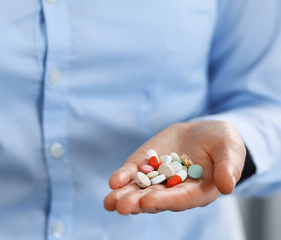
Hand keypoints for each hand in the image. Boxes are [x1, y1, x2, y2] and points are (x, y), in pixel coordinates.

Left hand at [103, 121, 245, 214]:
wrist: (203, 131)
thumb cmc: (222, 143)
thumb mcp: (230, 149)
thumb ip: (228, 167)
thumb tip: (228, 186)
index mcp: (197, 192)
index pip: (179, 199)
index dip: (164, 200)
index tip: (148, 201)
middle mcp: (173, 190)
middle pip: (154, 199)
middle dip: (137, 203)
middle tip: (122, 207)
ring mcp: (156, 179)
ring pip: (138, 191)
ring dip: (123, 196)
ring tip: (109, 202)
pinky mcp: (143, 165)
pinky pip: (131, 174)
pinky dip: (121, 178)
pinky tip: (113, 182)